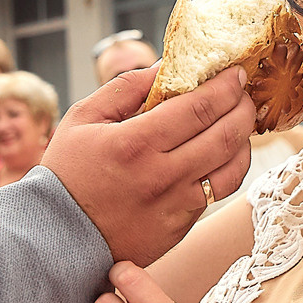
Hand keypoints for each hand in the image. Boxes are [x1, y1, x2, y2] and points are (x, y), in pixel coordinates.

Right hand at [44, 66, 254, 264]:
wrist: (58, 237)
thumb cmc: (68, 172)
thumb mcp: (83, 118)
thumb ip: (126, 88)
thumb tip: (165, 66)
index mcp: (135, 143)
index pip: (199, 107)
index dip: (226, 86)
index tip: (236, 72)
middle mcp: (161, 176)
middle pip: (225, 135)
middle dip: (243, 106)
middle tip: (244, 92)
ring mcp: (174, 205)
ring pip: (232, 167)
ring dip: (244, 138)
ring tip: (239, 121)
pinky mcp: (180, 227)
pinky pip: (218, 193)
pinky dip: (230, 168)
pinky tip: (225, 153)